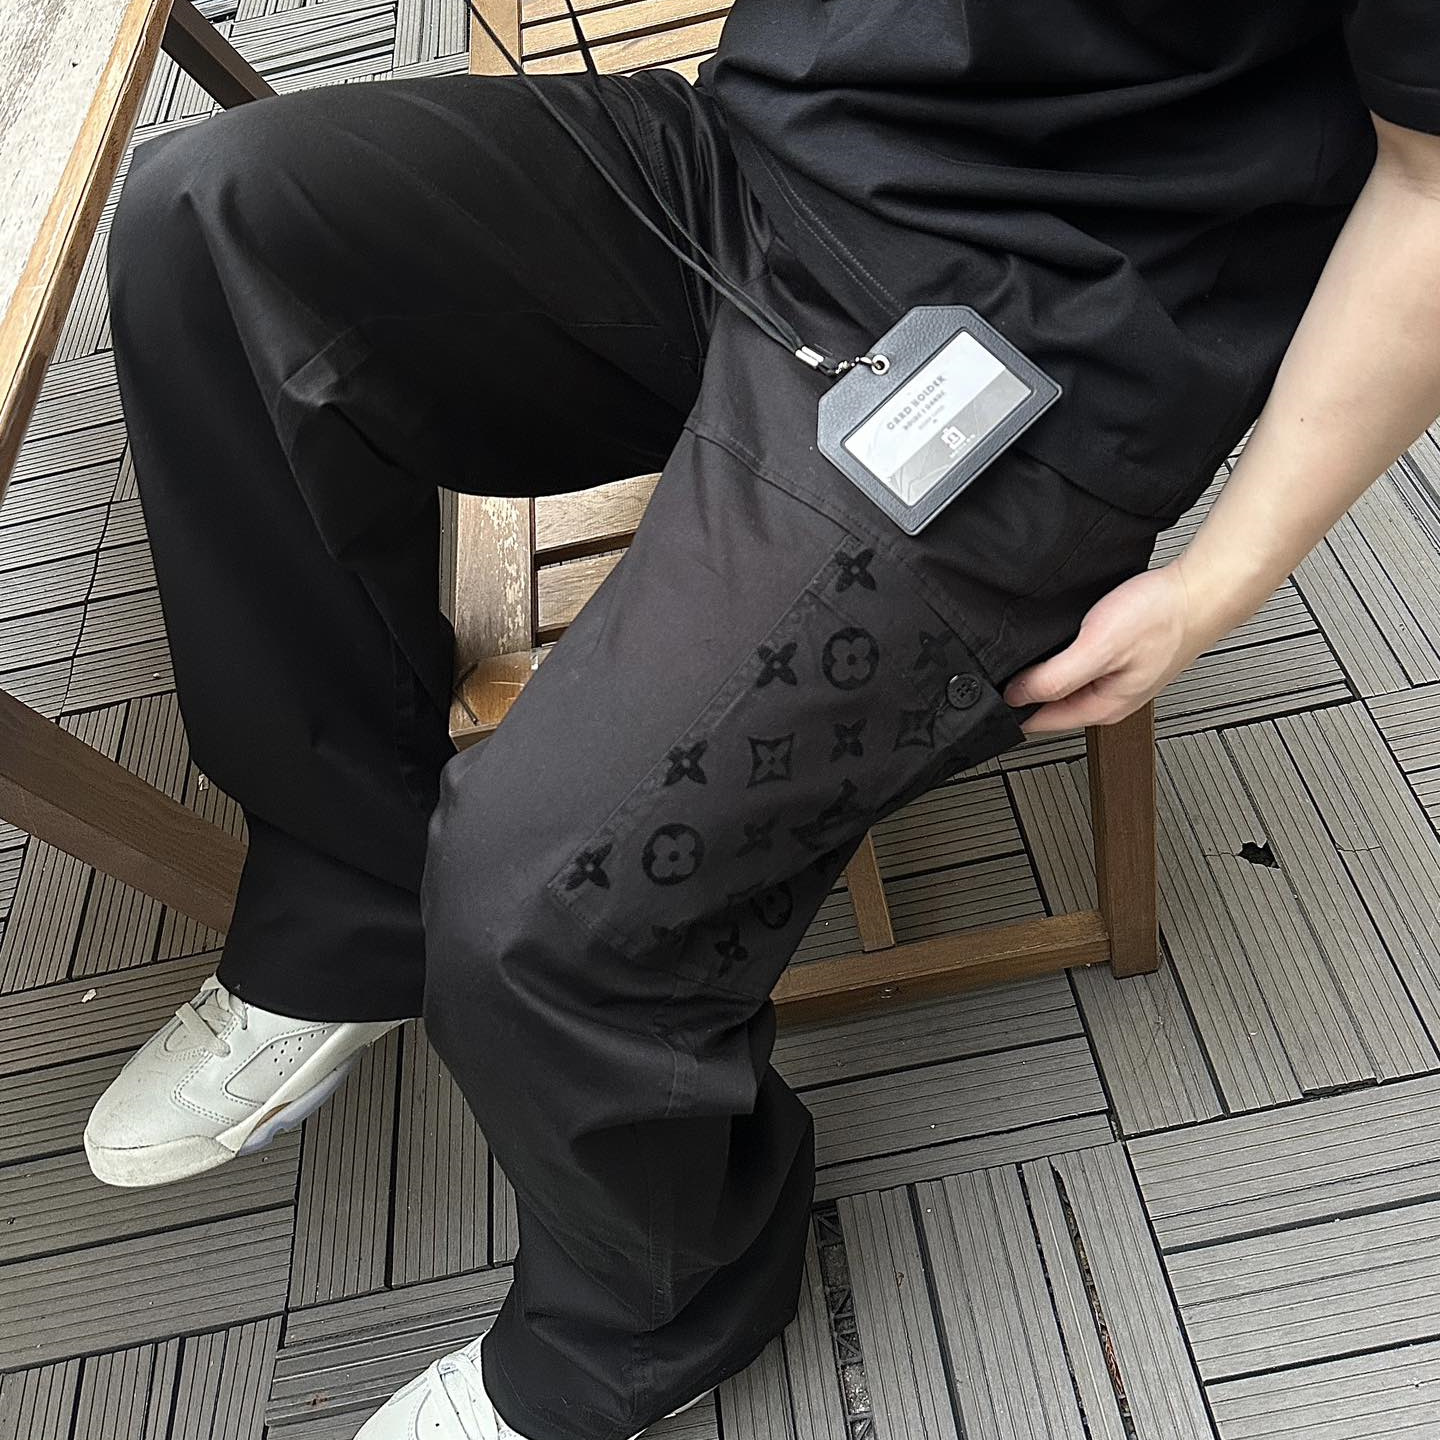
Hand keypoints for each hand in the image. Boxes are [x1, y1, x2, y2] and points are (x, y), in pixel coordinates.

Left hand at [1002, 564, 1200, 733]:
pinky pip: (1080, 665)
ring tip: (1021, 654)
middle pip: (1050, 705)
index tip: (985, 694)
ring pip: (1064, 684)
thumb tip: (1016, 696)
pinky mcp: (1122, 658)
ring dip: (1042, 673)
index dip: (1009, 709)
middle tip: (995, 668)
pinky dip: (1062, 655)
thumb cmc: (1161, 618)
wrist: (1201, 590)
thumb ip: (1055, 677)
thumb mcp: (1098, 648)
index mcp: (1102, 707)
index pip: (1040, 722)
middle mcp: (1109, 699)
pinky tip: (1056, 640)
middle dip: (1022, 690)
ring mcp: (1117, 679)